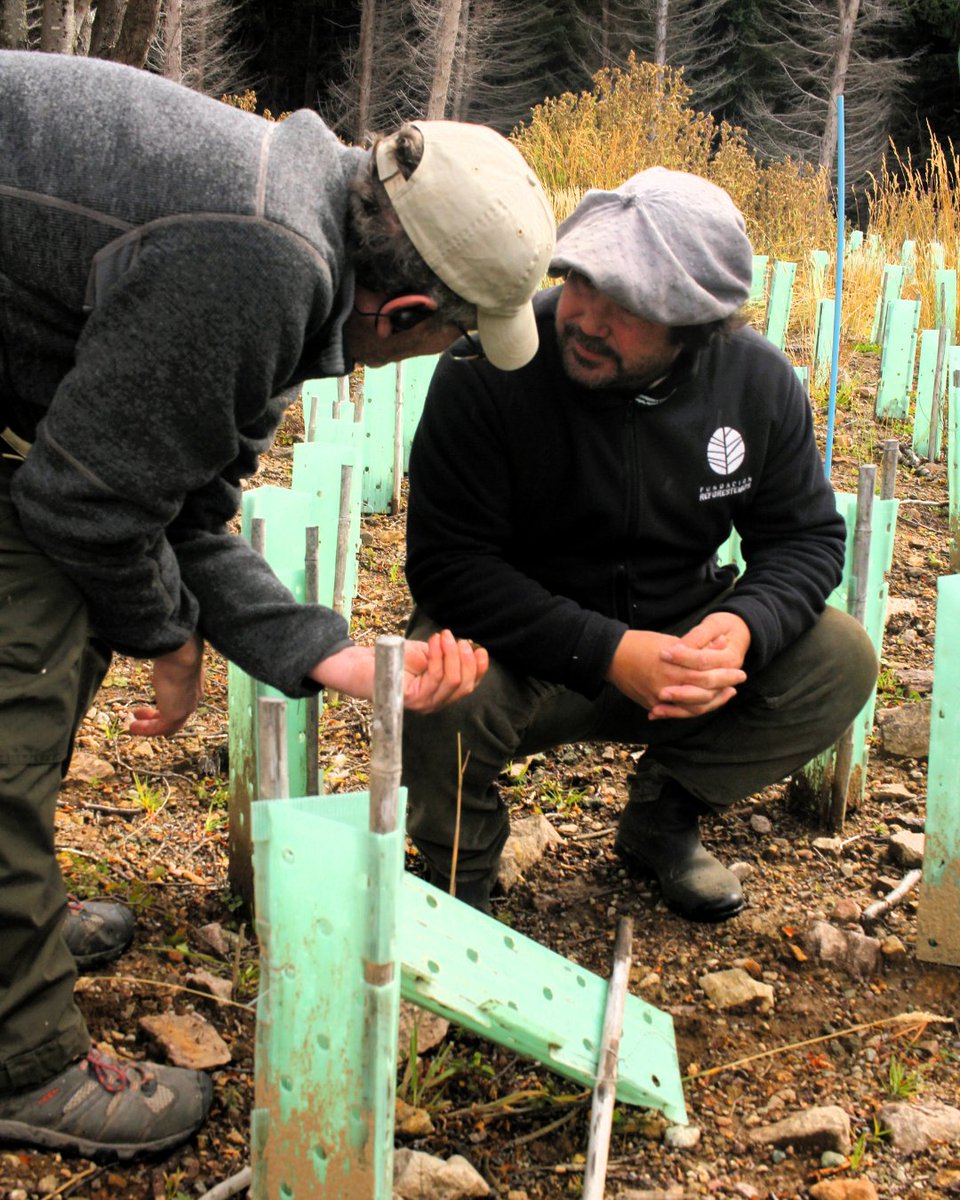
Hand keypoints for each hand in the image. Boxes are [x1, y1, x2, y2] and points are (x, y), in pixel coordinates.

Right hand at [128, 633, 204, 736]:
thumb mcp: (170, 651)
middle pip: (177, 712)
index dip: (166, 699)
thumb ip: (164, 653)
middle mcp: (193, 695)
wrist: (183, 653)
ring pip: (169, 724)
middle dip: (157, 715)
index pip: (182, 694)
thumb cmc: (177, 646)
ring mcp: (186, 706)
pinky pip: (159, 728)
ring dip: (150, 725)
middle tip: (140, 713)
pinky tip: (133, 727)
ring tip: (134, 726)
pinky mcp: (175, 714)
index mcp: (194, 680)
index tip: (152, 698)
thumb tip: (152, 641)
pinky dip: (146, 730)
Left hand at [310, 630, 488, 713]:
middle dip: (466, 659)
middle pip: (465, 686)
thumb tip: (470, 647)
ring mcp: (423, 704)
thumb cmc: (394, 658)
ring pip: (453, 681)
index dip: (479, 669)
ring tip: (443, 636)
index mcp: (441, 693)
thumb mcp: (428, 654)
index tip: (480, 649)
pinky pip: (435, 678)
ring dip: (452, 654)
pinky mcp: (412, 699)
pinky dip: (439, 657)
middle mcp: (434, 703)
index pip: (469, 686)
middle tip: (457, 638)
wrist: (363, 663)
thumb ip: (447, 656)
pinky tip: (435, 642)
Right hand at [606, 611, 749, 719]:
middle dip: (724, 687)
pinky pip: (678, 713)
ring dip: (713, 702)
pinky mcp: (653, 705)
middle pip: (705, 693)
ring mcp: (660, 699)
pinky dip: (693, 710)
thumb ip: (697, 648)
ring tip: (725, 694)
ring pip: (694, 708)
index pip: (709, 675)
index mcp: (675, 668)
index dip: (727, 675)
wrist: (612, 656)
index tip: (740, 671)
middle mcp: (669, 686)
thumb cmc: (641, 644)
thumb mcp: (671, 641)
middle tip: (738, 682)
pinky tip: (704, 704)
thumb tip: (721, 644)